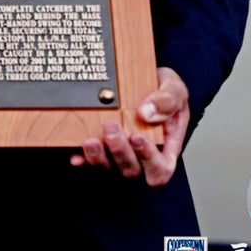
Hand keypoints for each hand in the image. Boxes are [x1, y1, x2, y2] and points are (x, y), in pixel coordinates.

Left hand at [70, 67, 189, 186]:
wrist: (146, 80)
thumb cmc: (165, 91)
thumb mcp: (174, 89)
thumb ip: (167, 101)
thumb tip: (146, 114)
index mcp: (166, 148)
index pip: (160, 168)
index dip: (149, 160)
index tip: (137, 137)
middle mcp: (142, 157)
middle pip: (132, 170)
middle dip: (120, 151)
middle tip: (111, 126)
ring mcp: (121, 155)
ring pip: (109, 168)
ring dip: (99, 158)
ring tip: (90, 140)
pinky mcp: (103, 149)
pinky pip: (91, 160)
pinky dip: (83, 158)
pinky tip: (75, 153)